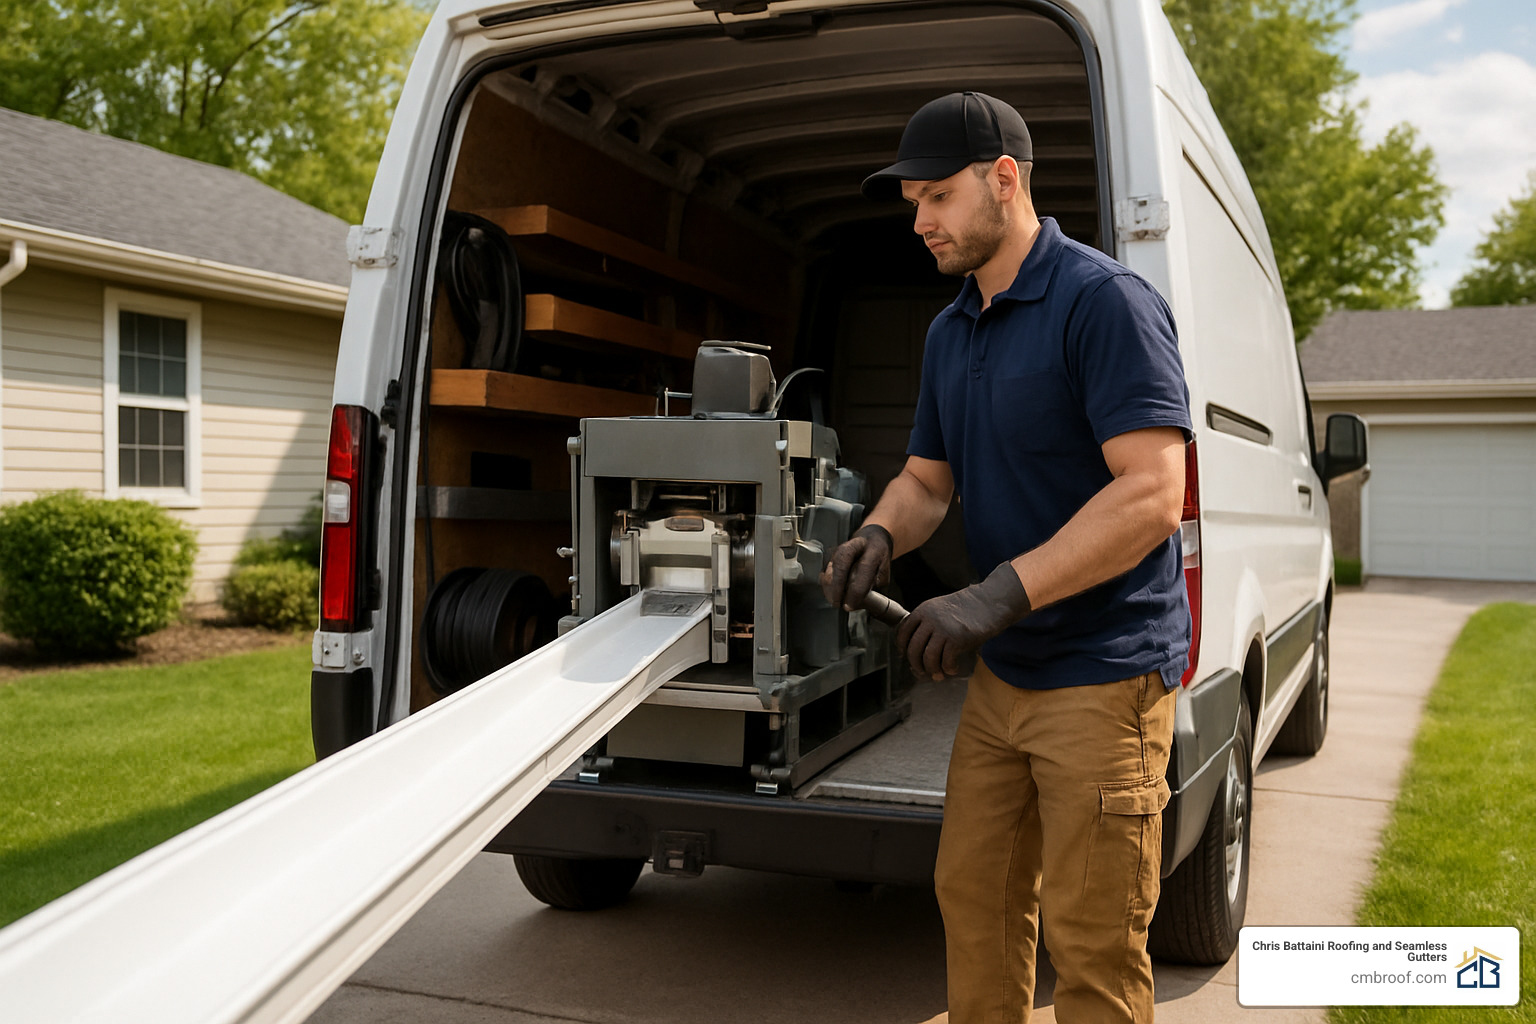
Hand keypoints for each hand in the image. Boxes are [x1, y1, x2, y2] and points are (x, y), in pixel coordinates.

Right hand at [821, 524, 893, 610]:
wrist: (871, 538)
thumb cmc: (878, 557)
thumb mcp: (884, 571)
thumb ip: (874, 585)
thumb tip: (860, 599)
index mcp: (874, 549)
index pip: (864, 569)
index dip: (856, 590)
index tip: (851, 604)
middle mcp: (856, 545)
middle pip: (842, 563)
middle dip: (837, 586)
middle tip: (837, 602)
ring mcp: (842, 547)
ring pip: (831, 565)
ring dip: (829, 586)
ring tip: (833, 600)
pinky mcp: (831, 552)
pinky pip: (825, 567)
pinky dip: (826, 582)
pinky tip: (829, 591)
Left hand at [896, 563, 1031, 679]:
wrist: (990, 601)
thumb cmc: (967, 608)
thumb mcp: (941, 608)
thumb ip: (928, 623)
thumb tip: (918, 649)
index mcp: (923, 610)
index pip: (902, 632)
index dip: (902, 648)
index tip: (907, 657)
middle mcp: (930, 619)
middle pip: (913, 649)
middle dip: (916, 664)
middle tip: (922, 671)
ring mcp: (943, 629)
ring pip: (928, 658)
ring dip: (932, 670)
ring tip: (938, 674)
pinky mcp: (957, 639)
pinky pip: (946, 661)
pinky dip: (948, 669)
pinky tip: (953, 668)